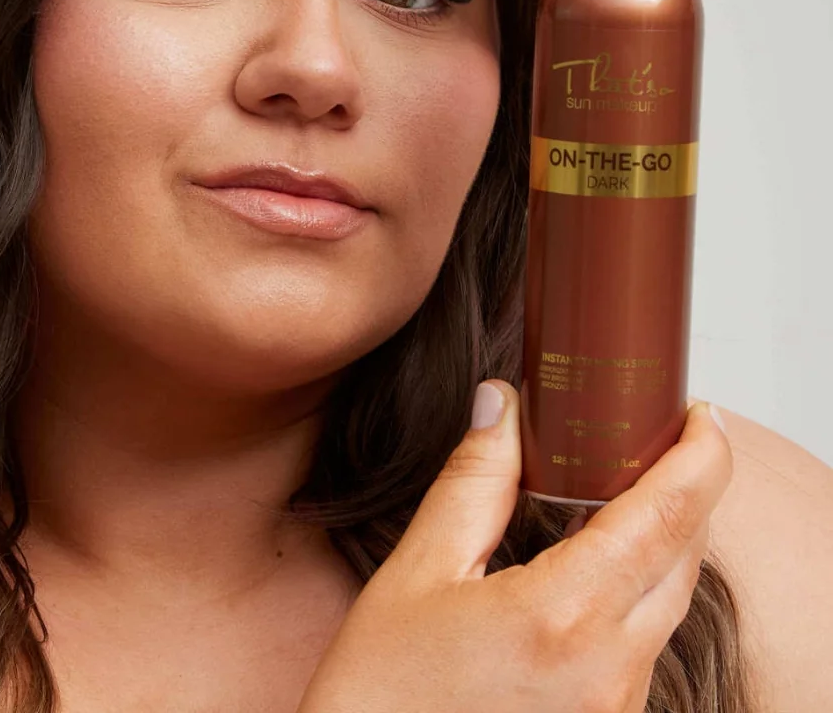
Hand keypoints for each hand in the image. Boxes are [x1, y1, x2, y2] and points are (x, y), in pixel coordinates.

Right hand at [297, 382, 731, 712]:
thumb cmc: (384, 691)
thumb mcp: (419, 570)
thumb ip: (473, 481)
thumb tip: (500, 403)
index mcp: (563, 618)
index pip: (665, 518)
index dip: (701, 457)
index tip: (703, 415)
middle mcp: (609, 671)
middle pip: (685, 557)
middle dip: (688, 488)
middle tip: (659, 433)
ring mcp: (613, 707)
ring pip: (670, 602)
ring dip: (663, 538)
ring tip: (623, 486)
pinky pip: (645, 642)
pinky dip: (640, 586)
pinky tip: (601, 559)